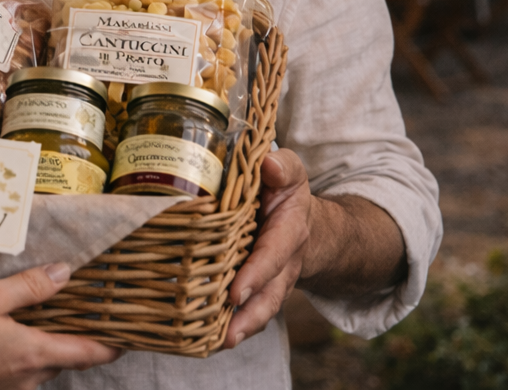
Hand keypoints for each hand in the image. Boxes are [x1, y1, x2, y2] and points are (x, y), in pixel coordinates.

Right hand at [0, 264, 117, 389]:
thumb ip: (30, 286)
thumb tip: (64, 274)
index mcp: (35, 353)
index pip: (88, 353)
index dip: (112, 346)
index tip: (128, 337)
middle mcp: (29, 377)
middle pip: (65, 359)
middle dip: (73, 339)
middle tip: (76, 314)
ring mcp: (11, 387)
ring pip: (41, 367)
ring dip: (45, 346)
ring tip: (37, 320)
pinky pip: (20, 372)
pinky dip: (24, 355)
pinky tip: (6, 337)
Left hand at [224, 148, 311, 348]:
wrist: (300, 218)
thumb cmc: (284, 190)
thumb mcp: (289, 172)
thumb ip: (283, 166)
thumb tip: (269, 164)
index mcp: (288, 231)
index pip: (272, 255)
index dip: (256, 275)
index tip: (236, 293)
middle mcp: (282, 262)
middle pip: (270, 295)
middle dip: (250, 314)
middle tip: (227, 333)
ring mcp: (270, 279)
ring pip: (261, 308)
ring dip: (242, 327)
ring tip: (219, 344)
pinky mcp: (255, 287)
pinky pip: (248, 309)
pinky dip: (232, 324)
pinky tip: (208, 337)